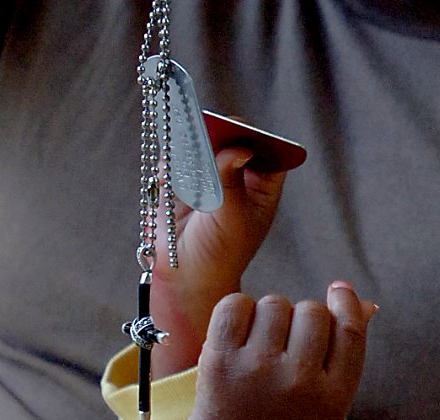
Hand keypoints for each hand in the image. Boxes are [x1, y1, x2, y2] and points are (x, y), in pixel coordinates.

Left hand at [143, 282, 376, 419]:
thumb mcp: (331, 402)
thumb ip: (349, 355)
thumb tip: (366, 303)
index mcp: (333, 395)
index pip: (349, 331)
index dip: (346, 302)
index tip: (339, 290)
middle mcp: (299, 381)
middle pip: (313, 311)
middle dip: (303, 317)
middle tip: (288, 341)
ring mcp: (258, 369)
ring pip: (275, 304)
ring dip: (270, 315)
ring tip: (262, 343)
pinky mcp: (221, 359)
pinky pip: (236, 304)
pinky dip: (238, 309)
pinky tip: (239, 332)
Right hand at [151, 147, 286, 376]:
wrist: (187, 273)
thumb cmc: (221, 250)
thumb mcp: (232, 216)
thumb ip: (231, 180)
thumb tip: (238, 150)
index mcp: (261, 186)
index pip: (268, 152)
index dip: (258, 138)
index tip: (244, 132)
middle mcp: (237, 176)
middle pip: (233, 141)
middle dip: (222, 132)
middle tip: (212, 127)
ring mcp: (208, 174)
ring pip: (203, 143)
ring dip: (195, 136)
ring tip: (190, 131)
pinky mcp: (179, 178)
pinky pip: (176, 154)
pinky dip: (173, 151)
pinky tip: (172, 152)